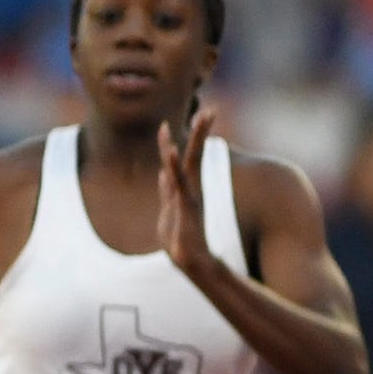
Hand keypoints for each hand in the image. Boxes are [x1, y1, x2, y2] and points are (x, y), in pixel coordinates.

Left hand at [156, 106, 218, 275]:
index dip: (192, 136)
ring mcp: (189, 200)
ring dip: (190, 145)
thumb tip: (162, 175)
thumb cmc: (181, 239)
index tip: (198, 114)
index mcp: (186, 188)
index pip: (189, 157)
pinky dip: (175, 170)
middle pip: (194, 156)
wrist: (193, 263)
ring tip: (194, 122)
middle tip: (210, 110)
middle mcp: (190, 190)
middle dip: (200, 133)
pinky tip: (173, 156)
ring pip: (187, 168)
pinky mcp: (185, 212)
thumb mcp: (170, 212)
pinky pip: (179, 188)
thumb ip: (167, 192)